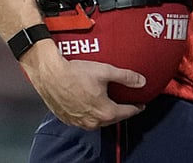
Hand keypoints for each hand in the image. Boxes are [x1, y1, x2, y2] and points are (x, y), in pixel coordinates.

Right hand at [22, 43, 145, 128]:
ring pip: (98, 122)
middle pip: (113, 119)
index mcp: (105, 111)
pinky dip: (92, 115)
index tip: (140, 105)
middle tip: (127, 105)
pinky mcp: (68, 119)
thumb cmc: (75, 73)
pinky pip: (85, 121)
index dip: (136, 108)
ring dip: (106, 115)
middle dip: (122, 112)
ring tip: (111, 105)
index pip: (126, 113)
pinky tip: (92, 106)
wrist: (51, 75)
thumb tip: (141, 81)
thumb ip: (126, 77)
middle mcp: (92, 121)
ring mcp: (79, 121)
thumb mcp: (106, 71)